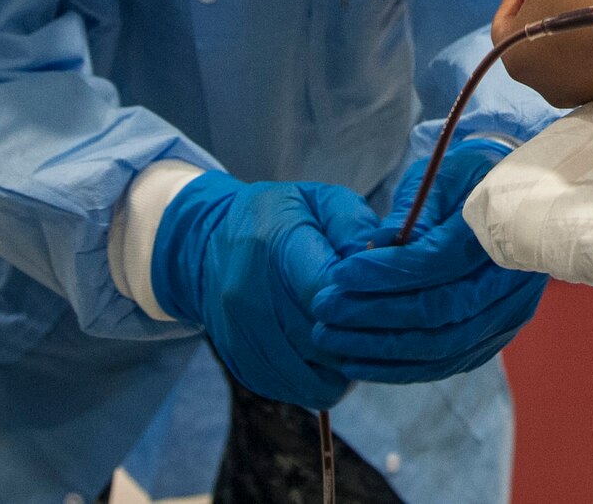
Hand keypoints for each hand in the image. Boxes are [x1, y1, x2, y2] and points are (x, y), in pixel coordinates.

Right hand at [150, 173, 378, 410]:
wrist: (208, 247)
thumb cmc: (277, 219)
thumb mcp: (318, 200)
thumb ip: (353, 224)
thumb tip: (385, 254)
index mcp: (274, 247)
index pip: (328, 291)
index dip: (363, 298)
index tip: (377, 291)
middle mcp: (250, 299)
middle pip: (326, 340)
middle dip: (360, 334)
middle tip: (376, 321)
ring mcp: (243, 339)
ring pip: (318, 379)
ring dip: (346, 365)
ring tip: (354, 339)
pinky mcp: (244, 367)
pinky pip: (300, 392)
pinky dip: (323, 380)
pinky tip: (329, 354)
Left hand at [312, 139, 544, 382]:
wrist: (519, 199)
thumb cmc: (470, 180)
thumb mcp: (441, 177)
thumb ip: (412, 212)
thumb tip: (377, 246)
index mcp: (499, 230)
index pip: (436, 263)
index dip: (384, 273)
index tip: (338, 274)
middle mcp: (511, 281)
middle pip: (437, 313)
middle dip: (373, 316)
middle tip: (324, 311)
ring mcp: (509, 315)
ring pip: (442, 347)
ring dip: (380, 350)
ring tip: (331, 341)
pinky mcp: (497, 337)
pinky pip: (448, 361)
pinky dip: (402, 367)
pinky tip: (361, 362)